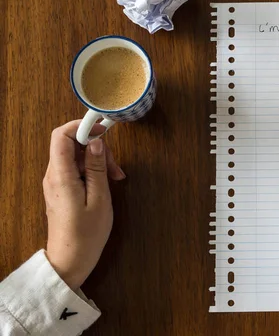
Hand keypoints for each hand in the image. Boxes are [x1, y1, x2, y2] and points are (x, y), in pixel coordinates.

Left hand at [43, 120, 124, 289]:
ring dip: (96, 160)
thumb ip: (96, 167)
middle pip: (71, 144)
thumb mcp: (99, 198)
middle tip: (116, 166)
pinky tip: (106, 182)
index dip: (81, 126)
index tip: (103, 130)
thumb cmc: (87, 233)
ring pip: (75, 156)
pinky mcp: (61, 189)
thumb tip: (96, 142)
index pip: (61, 135)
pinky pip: (75, 169)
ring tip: (115, 177)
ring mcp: (55, 182)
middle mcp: (53, 175)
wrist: (70, 261)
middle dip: (95, 146)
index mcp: (60, 175)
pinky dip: (92, 170)